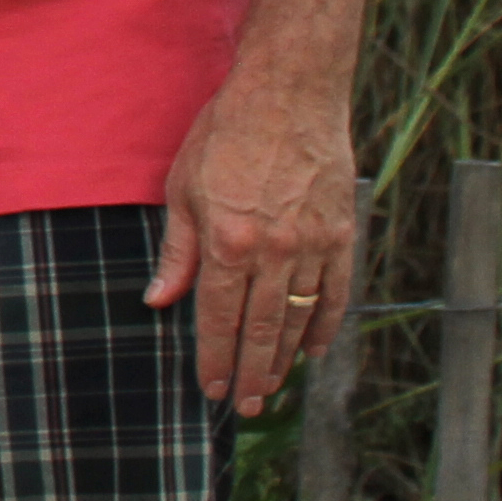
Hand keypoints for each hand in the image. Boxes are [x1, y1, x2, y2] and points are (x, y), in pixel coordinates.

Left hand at [143, 66, 358, 415]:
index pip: (218, 317)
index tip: (212, 388)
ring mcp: (313, 245)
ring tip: (274, 388)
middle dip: (252, 373)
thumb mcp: (183, 187)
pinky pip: (336, 294)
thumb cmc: (225, 134)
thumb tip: (159, 300)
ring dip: (286, 359)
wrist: (289, 94)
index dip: (215, 358)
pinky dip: (326, 326)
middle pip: (262, 330)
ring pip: (300, 319)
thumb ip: (177, 250)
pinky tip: (315, 350)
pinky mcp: (342, 236)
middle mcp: (274, 251)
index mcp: (228, 241)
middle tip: (246, 406)